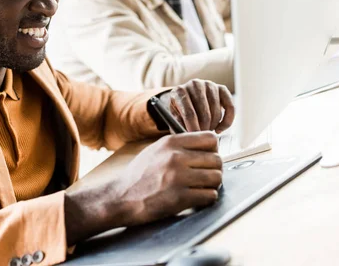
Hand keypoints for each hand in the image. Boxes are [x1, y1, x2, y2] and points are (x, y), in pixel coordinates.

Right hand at [64, 132, 221, 243]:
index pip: (210, 139)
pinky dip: (207, 199)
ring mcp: (178, 177)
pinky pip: (210, 196)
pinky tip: (197, 198)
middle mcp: (176, 157)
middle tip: (206, 176)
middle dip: (214, 169)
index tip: (208, 157)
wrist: (121, 197)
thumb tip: (206, 147)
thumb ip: (179, 146)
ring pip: (216, 177)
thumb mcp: (156, 150)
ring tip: (202, 187)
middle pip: (216, 159)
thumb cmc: (139, 175)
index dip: (213, 149)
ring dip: (212, 185)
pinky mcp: (180, 198)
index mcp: (171, 142)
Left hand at [161, 79, 234, 133]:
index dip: (193, 129)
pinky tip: (219, 129)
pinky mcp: (222, 88)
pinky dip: (227, 122)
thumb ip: (179, 125)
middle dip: (204, 129)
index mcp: (179, 91)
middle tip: (201, 136)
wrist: (187, 96)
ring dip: (213, 126)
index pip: (189, 113)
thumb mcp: (174, 117)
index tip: (196, 139)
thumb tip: (189, 136)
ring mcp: (209, 85)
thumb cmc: (180, 109)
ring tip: (206, 131)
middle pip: (204, 113)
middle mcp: (194, 85)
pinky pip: (230, 107)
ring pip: (216, 111)